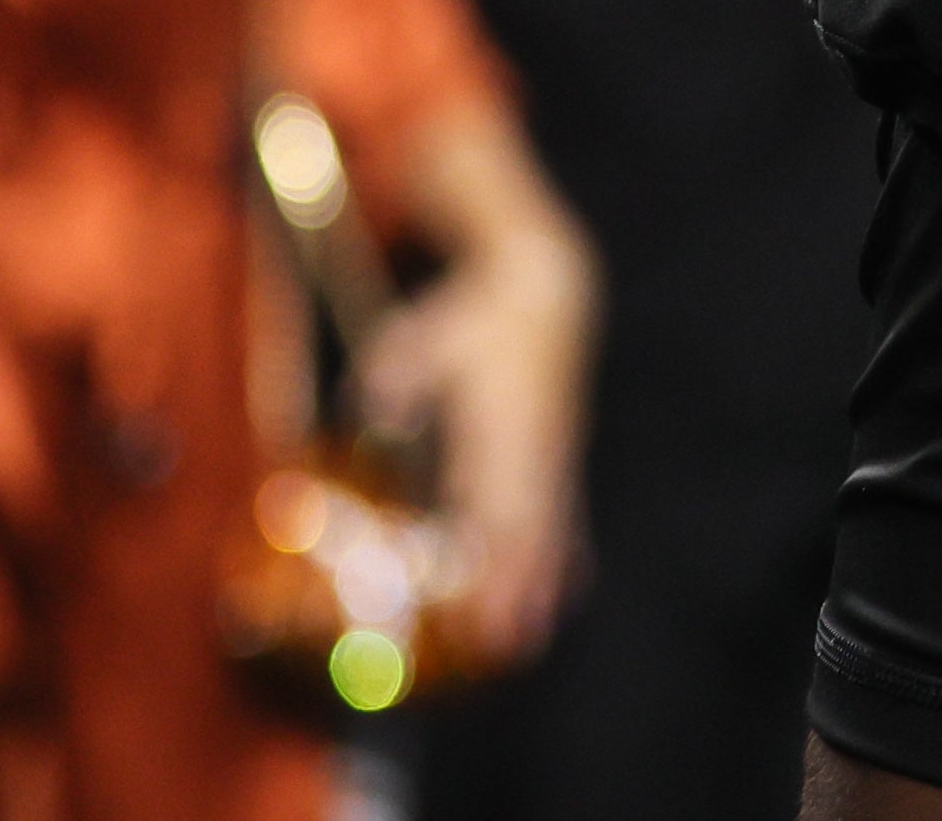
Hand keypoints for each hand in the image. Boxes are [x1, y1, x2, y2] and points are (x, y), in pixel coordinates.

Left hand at [354, 221, 596, 657]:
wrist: (548, 298)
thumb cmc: (471, 321)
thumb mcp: (423, 334)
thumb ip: (397, 375)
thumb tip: (378, 413)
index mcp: (501, 422)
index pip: (498, 498)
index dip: (493, 548)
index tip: (484, 588)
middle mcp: (534, 446)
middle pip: (526, 528)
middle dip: (515, 586)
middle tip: (504, 644)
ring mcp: (552, 454)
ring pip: (549, 530)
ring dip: (538, 587)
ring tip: (526, 644)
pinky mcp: (559, 458)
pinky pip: (563, 515)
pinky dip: (560, 558)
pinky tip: (563, 596)